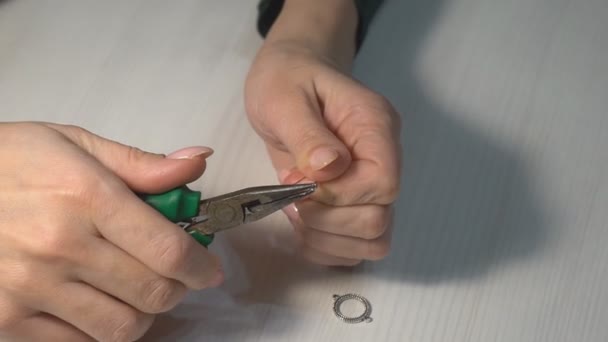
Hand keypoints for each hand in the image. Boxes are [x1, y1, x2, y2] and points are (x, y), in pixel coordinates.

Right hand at [0, 123, 222, 340]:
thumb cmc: (11, 162)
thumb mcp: (76, 145)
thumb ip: (142, 164)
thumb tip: (198, 161)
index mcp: (86, 197)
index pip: (167, 250)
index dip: (200, 266)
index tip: (208, 269)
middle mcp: (60, 247)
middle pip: (153, 293)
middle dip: (177, 288)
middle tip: (174, 276)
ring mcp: (30, 289)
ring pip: (121, 328)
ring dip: (142, 313)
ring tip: (134, 290)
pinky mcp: (7, 320)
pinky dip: (99, 329)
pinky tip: (94, 302)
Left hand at [245, 41, 400, 265]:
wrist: (288, 79)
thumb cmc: (285, 80)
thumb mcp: (283, 99)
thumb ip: (308, 135)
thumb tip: (330, 168)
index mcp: (375, 126)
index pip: (383, 183)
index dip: (338, 196)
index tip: (299, 182)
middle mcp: (384, 159)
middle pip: (379, 219)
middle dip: (327, 219)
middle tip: (292, 197)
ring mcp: (372, 185)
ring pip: (373, 241)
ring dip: (326, 237)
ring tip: (295, 210)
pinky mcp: (356, 204)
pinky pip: (354, 248)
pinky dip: (325, 246)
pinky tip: (301, 222)